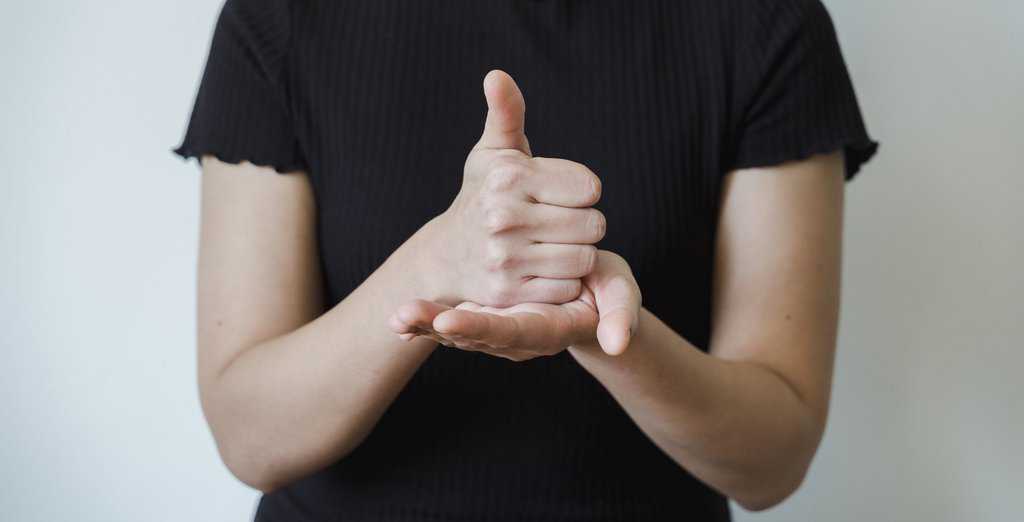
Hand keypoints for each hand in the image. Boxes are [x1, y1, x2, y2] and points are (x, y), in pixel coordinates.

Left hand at [390, 251, 640, 359]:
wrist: (588, 296)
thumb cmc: (606, 292)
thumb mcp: (621, 297)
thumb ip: (621, 316)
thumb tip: (617, 342)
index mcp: (548, 329)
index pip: (512, 330)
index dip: (483, 327)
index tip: (452, 321)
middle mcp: (517, 338)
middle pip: (474, 336)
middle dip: (438, 327)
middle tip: (404, 315)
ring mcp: (497, 332)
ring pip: (456, 334)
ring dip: (425, 326)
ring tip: (395, 317)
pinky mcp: (483, 322)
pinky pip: (451, 326)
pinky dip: (424, 324)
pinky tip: (396, 320)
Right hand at [423, 70, 606, 306]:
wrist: (447, 256)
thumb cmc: (482, 196)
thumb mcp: (493, 152)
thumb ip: (506, 112)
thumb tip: (497, 75)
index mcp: (509, 177)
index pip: (590, 186)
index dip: (582, 191)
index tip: (557, 194)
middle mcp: (504, 216)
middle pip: (594, 224)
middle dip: (583, 224)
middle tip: (557, 223)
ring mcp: (506, 258)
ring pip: (585, 257)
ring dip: (577, 253)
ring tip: (552, 245)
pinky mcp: (510, 293)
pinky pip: (568, 287)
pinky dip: (563, 281)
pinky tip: (543, 269)